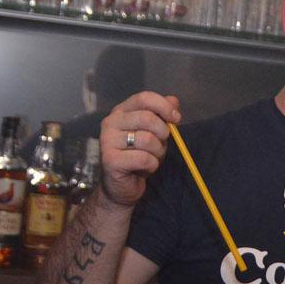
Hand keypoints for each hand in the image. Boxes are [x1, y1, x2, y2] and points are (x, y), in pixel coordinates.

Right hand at [100, 91, 180, 207]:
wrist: (122, 185)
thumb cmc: (139, 156)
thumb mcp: (155, 133)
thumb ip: (162, 116)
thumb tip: (174, 100)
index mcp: (121, 111)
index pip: (144, 98)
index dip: (164, 106)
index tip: (176, 119)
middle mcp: (111, 122)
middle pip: (147, 118)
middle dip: (163, 133)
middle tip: (161, 144)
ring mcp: (107, 140)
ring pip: (147, 139)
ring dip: (158, 152)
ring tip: (151, 157)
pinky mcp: (110, 159)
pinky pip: (143, 158)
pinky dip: (151, 165)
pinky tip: (144, 168)